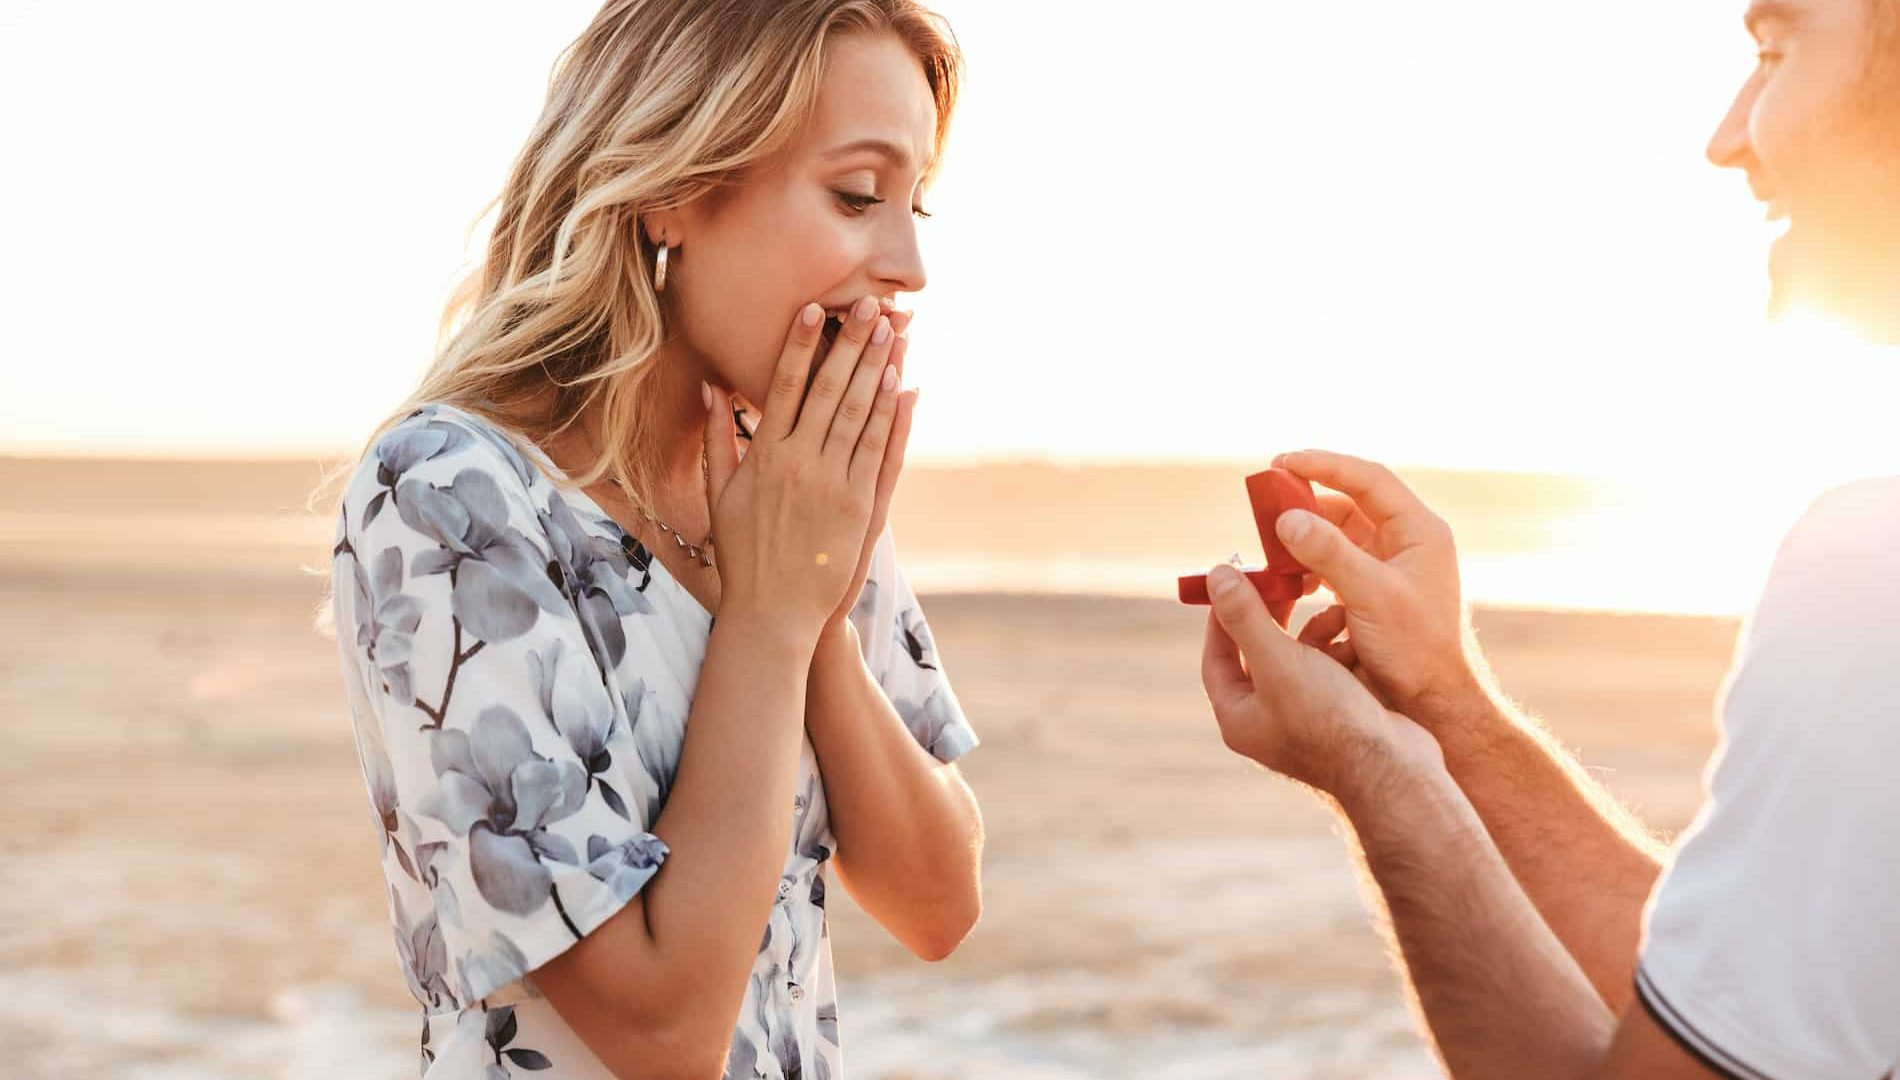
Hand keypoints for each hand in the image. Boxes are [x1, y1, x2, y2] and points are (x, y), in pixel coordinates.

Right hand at [701, 296, 912, 635]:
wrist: (772, 611)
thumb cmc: (741, 553)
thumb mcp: (719, 493)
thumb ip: (717, 437)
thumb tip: (710, 387)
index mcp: (763, 456)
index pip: (785, 385)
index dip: (801, 345)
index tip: (815, 309)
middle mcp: (798, 463)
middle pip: (829, 390)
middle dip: (851, 345)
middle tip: (871, 307)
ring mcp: (832, 484)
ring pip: (860, 414)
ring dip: (877, 369)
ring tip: (893, 332)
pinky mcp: (860, 507)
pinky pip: (880, 452)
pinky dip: (893, 417)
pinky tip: (904, 386)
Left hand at [1201, 563, 1440, 797]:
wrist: (1395, 768)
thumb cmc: (1331, 720)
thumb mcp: (1280, 661)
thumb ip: (1246, 618)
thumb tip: (1215, 576)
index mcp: (1240, 718)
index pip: (1217, 658)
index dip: (1222, 618)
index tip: (1233, 583)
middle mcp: (1267, 721)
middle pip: (1259, 654)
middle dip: (1273, 617)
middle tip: (1282, 582)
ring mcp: (1305, 720)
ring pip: (1300, 659)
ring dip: (1317, 631)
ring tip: (1336, 612)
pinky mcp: (1341, 715)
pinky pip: (1331, 670)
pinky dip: (1341, 649)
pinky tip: (1356, 634)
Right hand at [1269, 450, 1488, 728]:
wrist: (1434, 702)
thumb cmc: (1416, 651)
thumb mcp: (1371, 596)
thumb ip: (1329, 554)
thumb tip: (1287, 518)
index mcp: (1419, 531)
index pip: (1369, 479)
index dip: (1324, 465)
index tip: (1281, 462)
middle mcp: (1407, 541)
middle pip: (1350, 502)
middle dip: (1307, 499)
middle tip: (1266, 497)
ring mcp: (1391, 565)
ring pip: (1339, 533)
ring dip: (1305, 535)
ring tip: (1271, 541)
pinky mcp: (1375, 589)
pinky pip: (1336, 561)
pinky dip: (1310, 564)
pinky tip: (1290, 579)